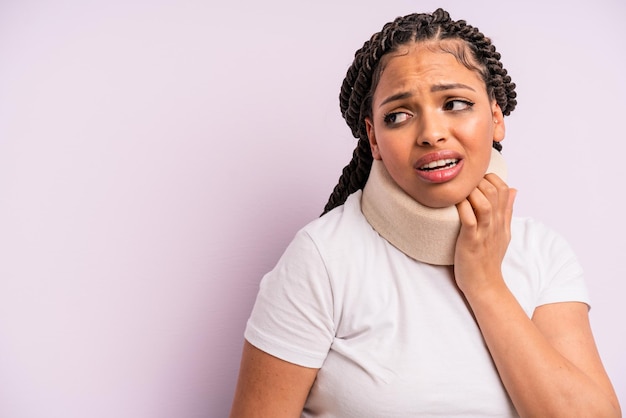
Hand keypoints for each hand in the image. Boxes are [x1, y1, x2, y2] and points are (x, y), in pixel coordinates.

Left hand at [453, 173, 516, 295]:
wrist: (485, 285)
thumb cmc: (490, 258)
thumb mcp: (504, 233)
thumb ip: (507, 211)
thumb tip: (515, 189)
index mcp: (502, 220)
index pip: (504, 188)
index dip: (490, 178)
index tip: (474, 179)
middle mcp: (495, 225)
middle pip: (494, 192)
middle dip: (478, 181)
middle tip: (462, 183)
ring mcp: (484, 234)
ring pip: (485, 204)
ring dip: (472, 193)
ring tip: (459, 190)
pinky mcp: (471, 243)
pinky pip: (470, 221)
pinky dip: (463, 209)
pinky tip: (455, 203)